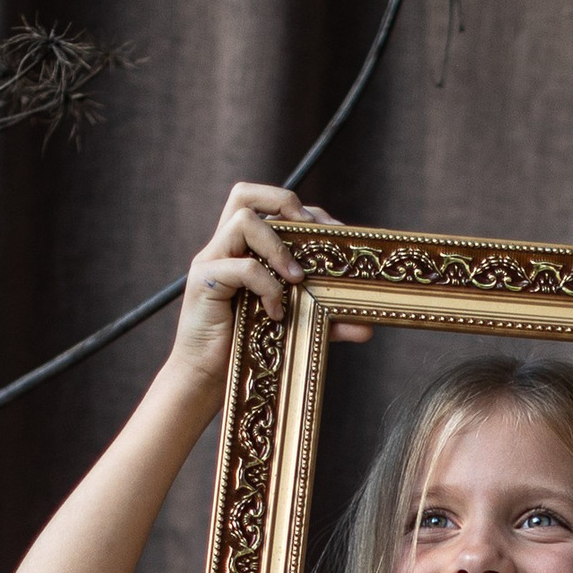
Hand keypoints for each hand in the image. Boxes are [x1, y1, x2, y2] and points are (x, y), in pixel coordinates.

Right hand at [162, 184, 353, 403]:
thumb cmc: (248, 348)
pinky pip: (241, 266)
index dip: (304, 211)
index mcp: (245, 248)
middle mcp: (225, 246)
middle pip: (245, 194)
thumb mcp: (297, 328)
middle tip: (311, 231)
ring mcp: (212, 260)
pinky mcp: (204, 281)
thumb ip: (328, 322)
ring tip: (297, 279)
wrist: (208, 378)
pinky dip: (267, 286)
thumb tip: (367, 328)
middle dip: (284, 201)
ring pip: (243, 220)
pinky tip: (276, 312)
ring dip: (278, 246)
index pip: (271, 206)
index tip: (334, 234)